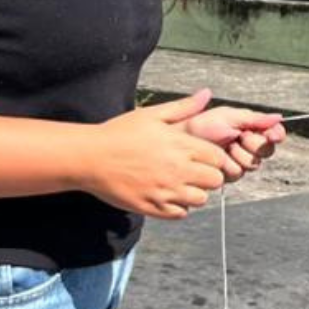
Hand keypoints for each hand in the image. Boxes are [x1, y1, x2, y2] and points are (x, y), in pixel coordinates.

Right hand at [83, 89, 231, 219]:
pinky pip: (180, 214)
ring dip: (196, 192)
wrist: (90, 157)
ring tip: (182, 183)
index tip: (205, 156)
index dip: (215, 157)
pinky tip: (169, 195)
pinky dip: (179, 207)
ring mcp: (164, 191)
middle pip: (215, 181)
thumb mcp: (152, 114)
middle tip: (196, 170)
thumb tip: (206, 94)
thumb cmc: (120, 132)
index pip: (219, 158)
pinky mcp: (151, 207)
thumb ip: (183, 107)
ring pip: (200, 200)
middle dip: (210, 176)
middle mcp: (177, 170)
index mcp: (180, 145)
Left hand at [183, 106, 285, 180]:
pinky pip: (238, 173)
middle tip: (237, 135)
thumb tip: (278, 117)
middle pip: (267, 151)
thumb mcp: (229, 116)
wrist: (181, 140)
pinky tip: (218, 158)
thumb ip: (255, 118)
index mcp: (251, 129)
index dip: (275, 135)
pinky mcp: (228, 175)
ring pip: (253, 164)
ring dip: (238, 154)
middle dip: (252, 143)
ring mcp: (240, 161)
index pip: (274, 134)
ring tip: (224, 145)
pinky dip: (227, 165)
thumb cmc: (201, 125)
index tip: (272, 134)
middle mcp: (248, 146)